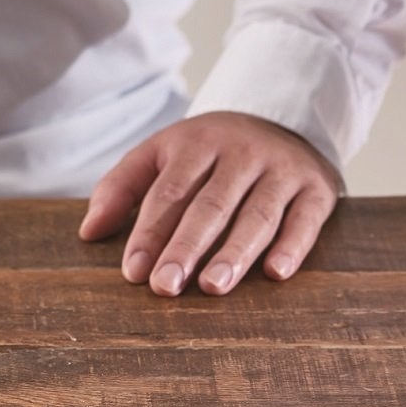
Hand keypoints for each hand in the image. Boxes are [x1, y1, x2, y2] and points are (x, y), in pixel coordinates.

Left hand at [78, 112, 340, 296]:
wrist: (280, 119)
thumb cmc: (208, 153)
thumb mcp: (161, 155)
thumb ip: (122, 188)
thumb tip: (88, 233)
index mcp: (194, 143)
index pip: (168, 192)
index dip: (148, 232)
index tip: (133, 272)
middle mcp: (239, 153)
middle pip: (209, 205)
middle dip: (185, 247)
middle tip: (165, 287)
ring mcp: (280, 170)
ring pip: (257, 214)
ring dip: (235, 252)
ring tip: (213, 286)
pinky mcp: (317, 188)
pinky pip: (306, 219)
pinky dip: (292, 245)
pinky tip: (276, 273)